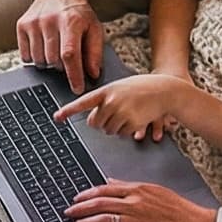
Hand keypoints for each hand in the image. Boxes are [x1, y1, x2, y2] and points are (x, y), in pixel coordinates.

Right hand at [16, 0, 102, 92]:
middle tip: (68, 60)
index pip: (70, 55)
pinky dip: (35, 59)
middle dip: (63, 68)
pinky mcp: (22, 25)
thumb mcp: (94, 28)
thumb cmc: (78, 14)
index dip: (73, 75)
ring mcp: (34, 23)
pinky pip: (26, 56)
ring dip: (49, 64)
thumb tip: (93, 74)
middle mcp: (50, 21)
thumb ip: (95, 52)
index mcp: (71, 21)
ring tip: (56, 51)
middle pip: (53, 60)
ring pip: (39, 60)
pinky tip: (44, 48)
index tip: (77, 88)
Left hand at [55, 73, 186, 141]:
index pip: (83, 102)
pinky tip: (136, 118)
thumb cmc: (141, 88)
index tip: (57, 117)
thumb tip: (92, 121)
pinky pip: (121, 134)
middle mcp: (111, 102)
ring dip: (115, 126)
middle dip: (102, 122)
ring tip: (129, 113)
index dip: (68, 110)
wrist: (164, 90)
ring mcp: (122, 113)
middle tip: (115, 113)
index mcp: (106, 91)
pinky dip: (127, 130)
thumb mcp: (120, 87)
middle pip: (95, 123)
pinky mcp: (132, 123)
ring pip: (108, 130)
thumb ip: (104, 101)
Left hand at [65, 181, 215, 221]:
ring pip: (104, 220)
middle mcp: (136, 203)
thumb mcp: (155, 190)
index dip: (87, 194)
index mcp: (139, 189)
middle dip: (80, 209)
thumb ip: (131, 186)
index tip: (77, 198)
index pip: (106, 190)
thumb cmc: (180, 209)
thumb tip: (111, 182)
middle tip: (68, 213)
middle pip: (100, 204)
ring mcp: (138, 221)